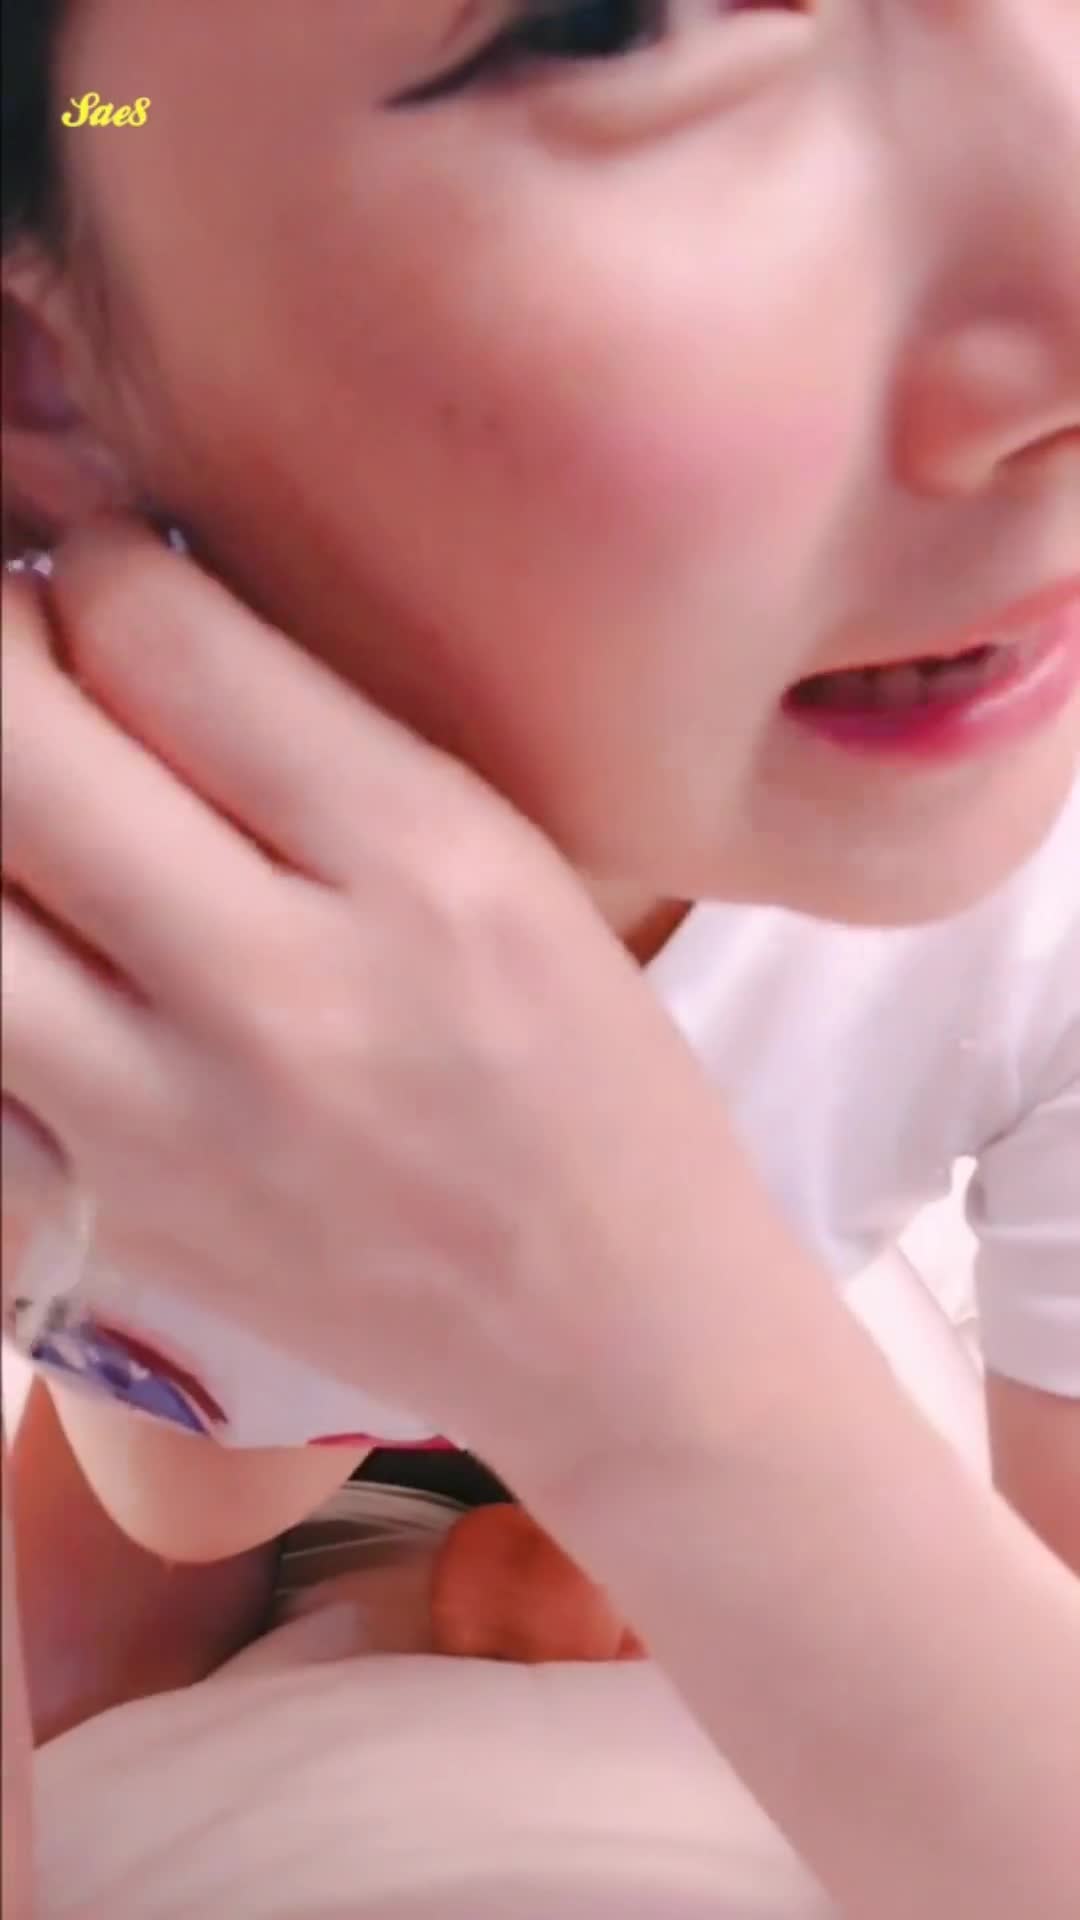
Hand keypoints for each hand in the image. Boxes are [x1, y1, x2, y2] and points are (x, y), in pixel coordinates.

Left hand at [2, 522, 734, 1478]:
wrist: (612, 1328)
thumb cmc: (590, 1077)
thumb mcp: (509, 863)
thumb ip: (324, 738)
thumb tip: (134, 617)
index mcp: (423, 865)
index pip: (160, 638)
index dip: (102, 569)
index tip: (115, 581)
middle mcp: (285, 991)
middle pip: (11, 749)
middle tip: (35, 658)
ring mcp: (171, 1127)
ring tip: (36, 803)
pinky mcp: (110, 1221)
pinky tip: (42, 940)